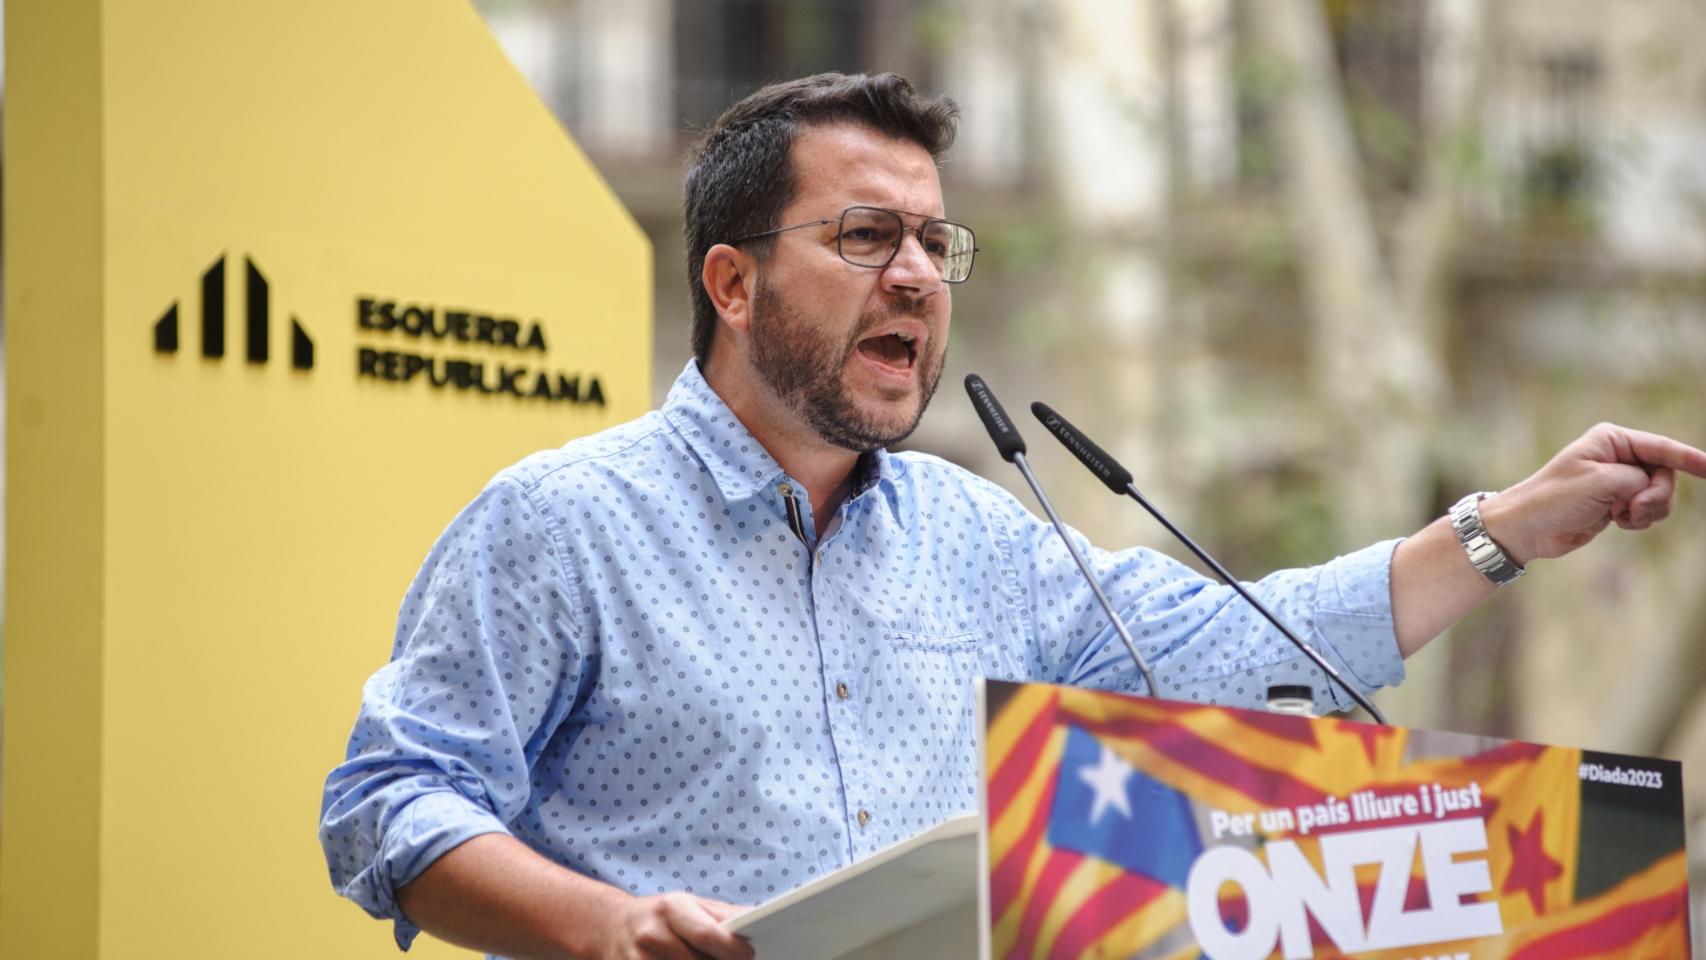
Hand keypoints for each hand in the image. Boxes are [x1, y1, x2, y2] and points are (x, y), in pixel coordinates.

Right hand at [597, 892, 754, 959]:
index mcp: (672, 908)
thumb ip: (722, 915)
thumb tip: (755, 920)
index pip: (708, 934)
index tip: (748, 955)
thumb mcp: (689, 904)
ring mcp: (638, 959)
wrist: (610, 925)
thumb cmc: (660, 915)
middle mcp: (652, 933)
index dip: (733, 950)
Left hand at [1483, 423, 1705, 565]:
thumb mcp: (1601, 484)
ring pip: (1659, 495)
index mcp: (1611, 440)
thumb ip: (1638, 480)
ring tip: (1621, 516)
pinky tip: (1618, 522)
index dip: (1690, 459)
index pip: (1661, 448)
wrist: (1526, 528)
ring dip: (1648, 510)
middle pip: (1664, 475)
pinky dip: (1640, 519)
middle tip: (1632, 509)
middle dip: (1656, 496)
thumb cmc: (1554, 499)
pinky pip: (1648, 510)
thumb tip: (1651, 488)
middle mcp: (1617, 456)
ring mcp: (1618, 480)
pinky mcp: (1616, 502)